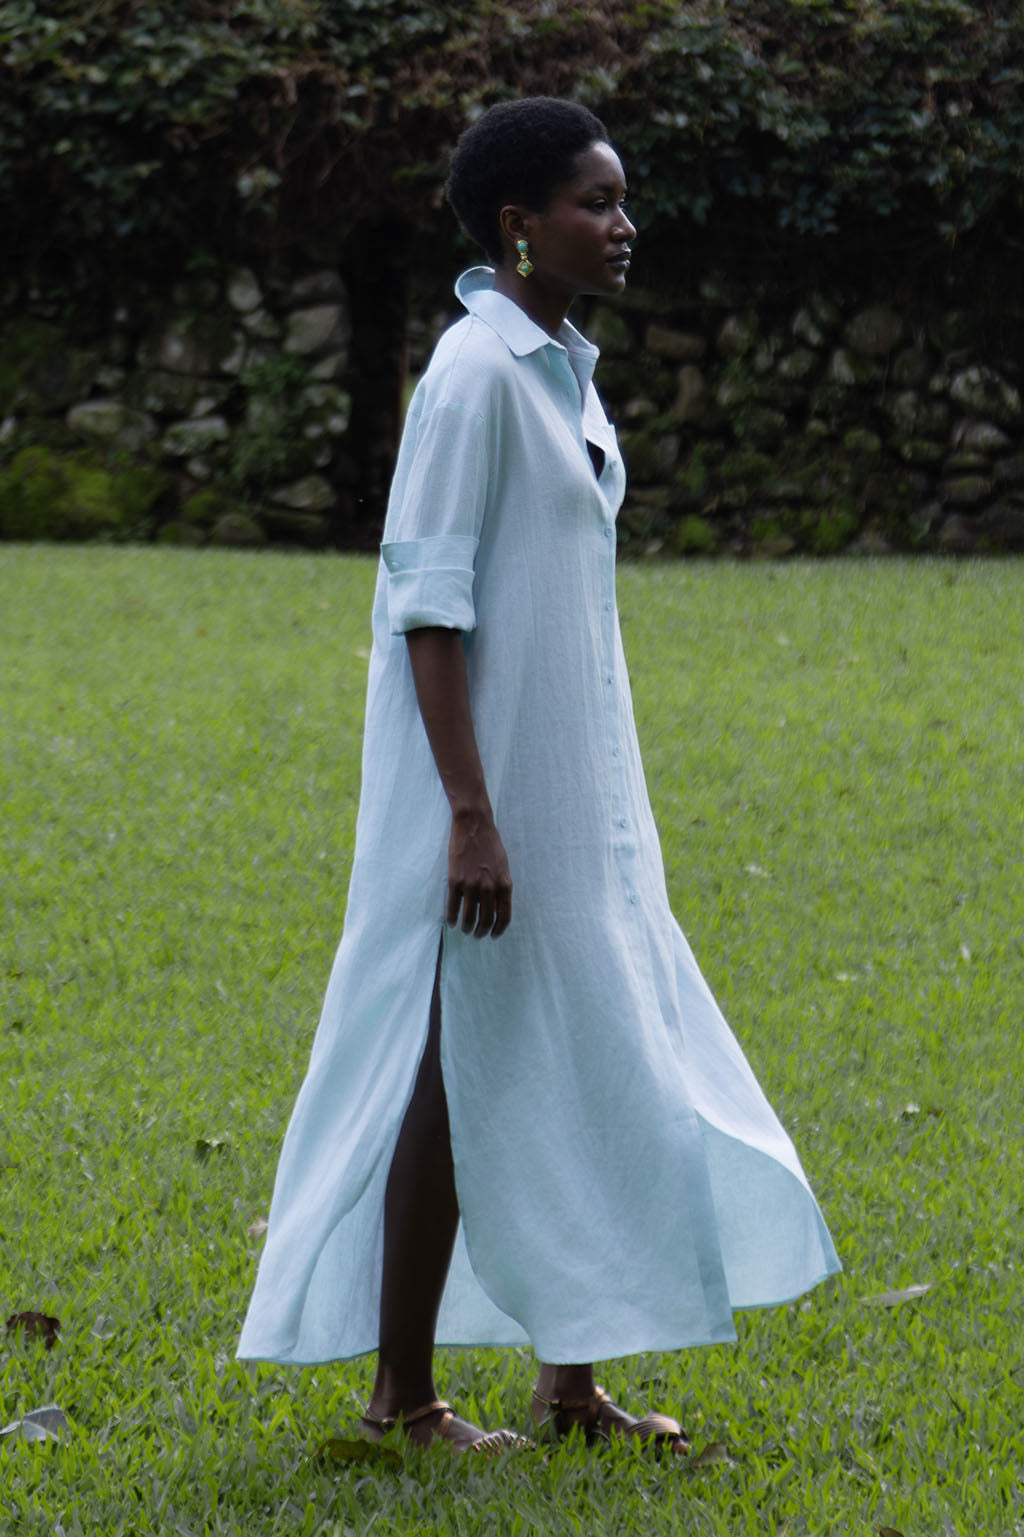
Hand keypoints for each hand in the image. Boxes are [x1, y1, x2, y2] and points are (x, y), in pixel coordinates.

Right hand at [446, 809, 511, 937]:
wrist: (474, 825)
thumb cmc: (490, 844)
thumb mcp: (503, 866)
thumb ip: (501, 886)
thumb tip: (496, 907)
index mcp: (504, 885)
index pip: (504, 917)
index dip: (498, 930)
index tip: (493, 935)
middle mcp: (489, 888)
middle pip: (486, 920)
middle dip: (481, 932)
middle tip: (476, 935)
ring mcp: (472, 885)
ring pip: (469, 918)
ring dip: (467, 928)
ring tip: (464, 930)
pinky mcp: (455, 881)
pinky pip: (453, 907)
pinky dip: (451, 917)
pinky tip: (451, 921)